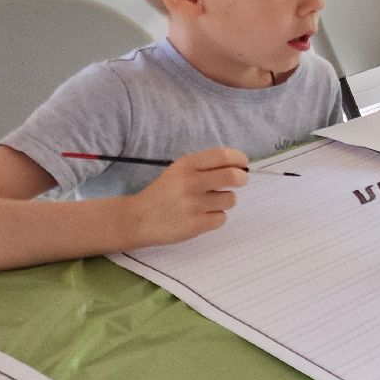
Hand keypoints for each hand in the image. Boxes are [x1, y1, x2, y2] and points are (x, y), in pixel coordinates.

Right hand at [127, 147, 248, 246]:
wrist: (137, 219)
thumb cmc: (163, 193)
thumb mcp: (179, 171)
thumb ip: (206, 167)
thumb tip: (239, 167)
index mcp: (186, 165)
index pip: (223, 156)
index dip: (239, 159)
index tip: (243, 164)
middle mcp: (190, 182)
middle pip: (233, 176)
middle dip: (242, 178)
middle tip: (240, 181)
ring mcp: (193, 204)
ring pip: (230, 199)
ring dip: (225, 201)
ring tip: (208, 204)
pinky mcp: (195, 224)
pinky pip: (222, 218)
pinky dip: (216, 218)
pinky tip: (200, 216)